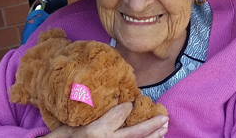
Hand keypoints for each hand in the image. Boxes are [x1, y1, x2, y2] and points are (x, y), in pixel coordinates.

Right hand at [41, 102, 168, 137]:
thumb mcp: (70, 125)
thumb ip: (94, 116)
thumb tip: (116, 104)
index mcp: (95, 132)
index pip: (119, 115)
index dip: (127, 107)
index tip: (132, 102)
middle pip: (134, 134)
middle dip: (151, 126)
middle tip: (165, 118)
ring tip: (164, 128)